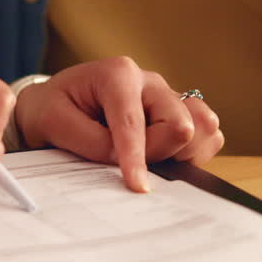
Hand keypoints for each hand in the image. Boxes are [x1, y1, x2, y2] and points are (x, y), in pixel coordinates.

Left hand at [14, 57, 224, 191]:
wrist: (55, 102)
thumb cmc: (53, 109)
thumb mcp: (54, 122)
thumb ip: (92, 141)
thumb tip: (125, 159)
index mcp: (118, 74)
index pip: (134, 121)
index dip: (137, 157)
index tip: (139, 186)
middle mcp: (149, 82)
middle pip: (181, 122)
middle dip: (159, 153)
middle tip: (132, 168)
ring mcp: (167, 97)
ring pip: (204, 126)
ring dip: (183, 152)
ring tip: (152, 161)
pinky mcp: (178, 114)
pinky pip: (208, 135)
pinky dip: (193, 152)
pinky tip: (165, 159)